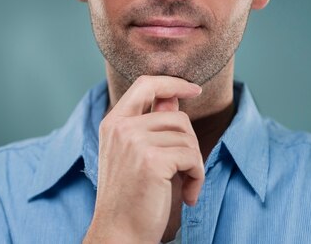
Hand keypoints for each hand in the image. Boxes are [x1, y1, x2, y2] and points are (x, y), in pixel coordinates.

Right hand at [83, 76, 203, 243]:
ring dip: (194, 165)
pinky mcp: (152, 160)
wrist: (118, 232)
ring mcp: (135, 141)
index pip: (145, 84)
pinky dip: (197, 178)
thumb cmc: (129, 197)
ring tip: (183, 186)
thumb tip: (173, 98)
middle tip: (184, 171)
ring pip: (187, 138)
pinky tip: (187, 195)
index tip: (193, 89)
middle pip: (176, 116)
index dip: (172, 82)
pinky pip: (193, 157)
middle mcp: (121, 127)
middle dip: (189, 144)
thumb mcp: (134, 154)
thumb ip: (151, 124)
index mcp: (113, 122)